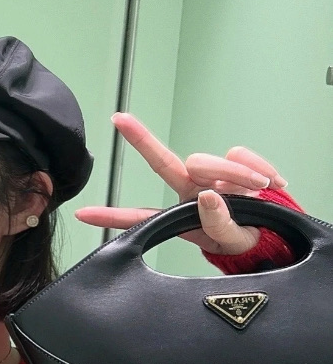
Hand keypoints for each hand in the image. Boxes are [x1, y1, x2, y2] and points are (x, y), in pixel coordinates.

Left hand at [75, 113, 288, 255]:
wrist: (283, 229)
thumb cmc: (250, 238)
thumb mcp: (234, 242)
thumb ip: (219, 224)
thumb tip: (207, 197)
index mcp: (182, 215)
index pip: (141, 215)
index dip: (112, 216)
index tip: (81, 213)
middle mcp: (191, 189)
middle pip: (166, 163)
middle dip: (142, 141)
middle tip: (123, 121)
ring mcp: (211, 174)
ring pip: (207, 161)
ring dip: (235, 175)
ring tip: (259, 190)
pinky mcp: (236, 161)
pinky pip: (240, 154)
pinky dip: (258, 168)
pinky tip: (272, 184)